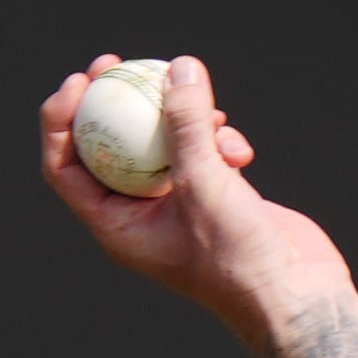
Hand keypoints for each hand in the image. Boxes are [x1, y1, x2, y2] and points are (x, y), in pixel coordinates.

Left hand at [40, 54, 351, 344]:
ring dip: (185, 121)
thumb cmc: (238, 258)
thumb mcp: (206, 184)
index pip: (66, 168)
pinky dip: (218, 140)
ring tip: (214, 118)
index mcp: (115, 225)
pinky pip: (200, 150)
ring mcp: (176, 203)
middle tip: (119, 62)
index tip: (81, 80)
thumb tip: (177, 68)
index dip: (63, 121)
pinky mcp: (212, 193)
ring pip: (161, 142)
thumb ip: (187, 126)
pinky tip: (241, 148)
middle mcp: (138, 214)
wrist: (294, 295)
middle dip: (115, 102)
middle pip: (110, 145)